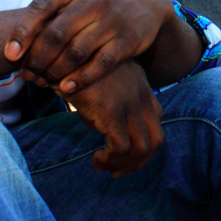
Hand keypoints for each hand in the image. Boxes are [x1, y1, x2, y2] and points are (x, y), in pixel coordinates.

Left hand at [4, 0, 174, 93]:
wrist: (146, 3)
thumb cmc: (98, 3)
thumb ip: (49, 13)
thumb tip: (13, 46)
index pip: (41, 8)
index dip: (22, 33)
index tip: (11, 56)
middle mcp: (94, 0)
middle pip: (56, 34)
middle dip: (37, 59)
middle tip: (27, 75)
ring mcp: (113, 19)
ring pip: (76, 51)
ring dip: (55, 71)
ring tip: (43, 82)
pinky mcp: (128, 39)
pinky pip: (100, 63)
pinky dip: (81, 78)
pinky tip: (66, 88)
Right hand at [65, 60, 163, 175]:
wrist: (63, 50)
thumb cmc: (74, 65)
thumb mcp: (96, 80)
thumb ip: (102, 101)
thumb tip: (95, 125)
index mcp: (140, 86)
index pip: (156, 120)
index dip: (142, 143)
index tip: (121, 155)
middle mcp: (141, 95)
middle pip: (156, 139)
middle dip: (138, 162)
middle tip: (115, 171)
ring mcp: (129, 104)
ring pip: (143, 148)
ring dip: (123, 165)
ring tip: (101, 165)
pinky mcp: (112, 111)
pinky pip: (121, 148)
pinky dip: (110, 160)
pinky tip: (96, 159)